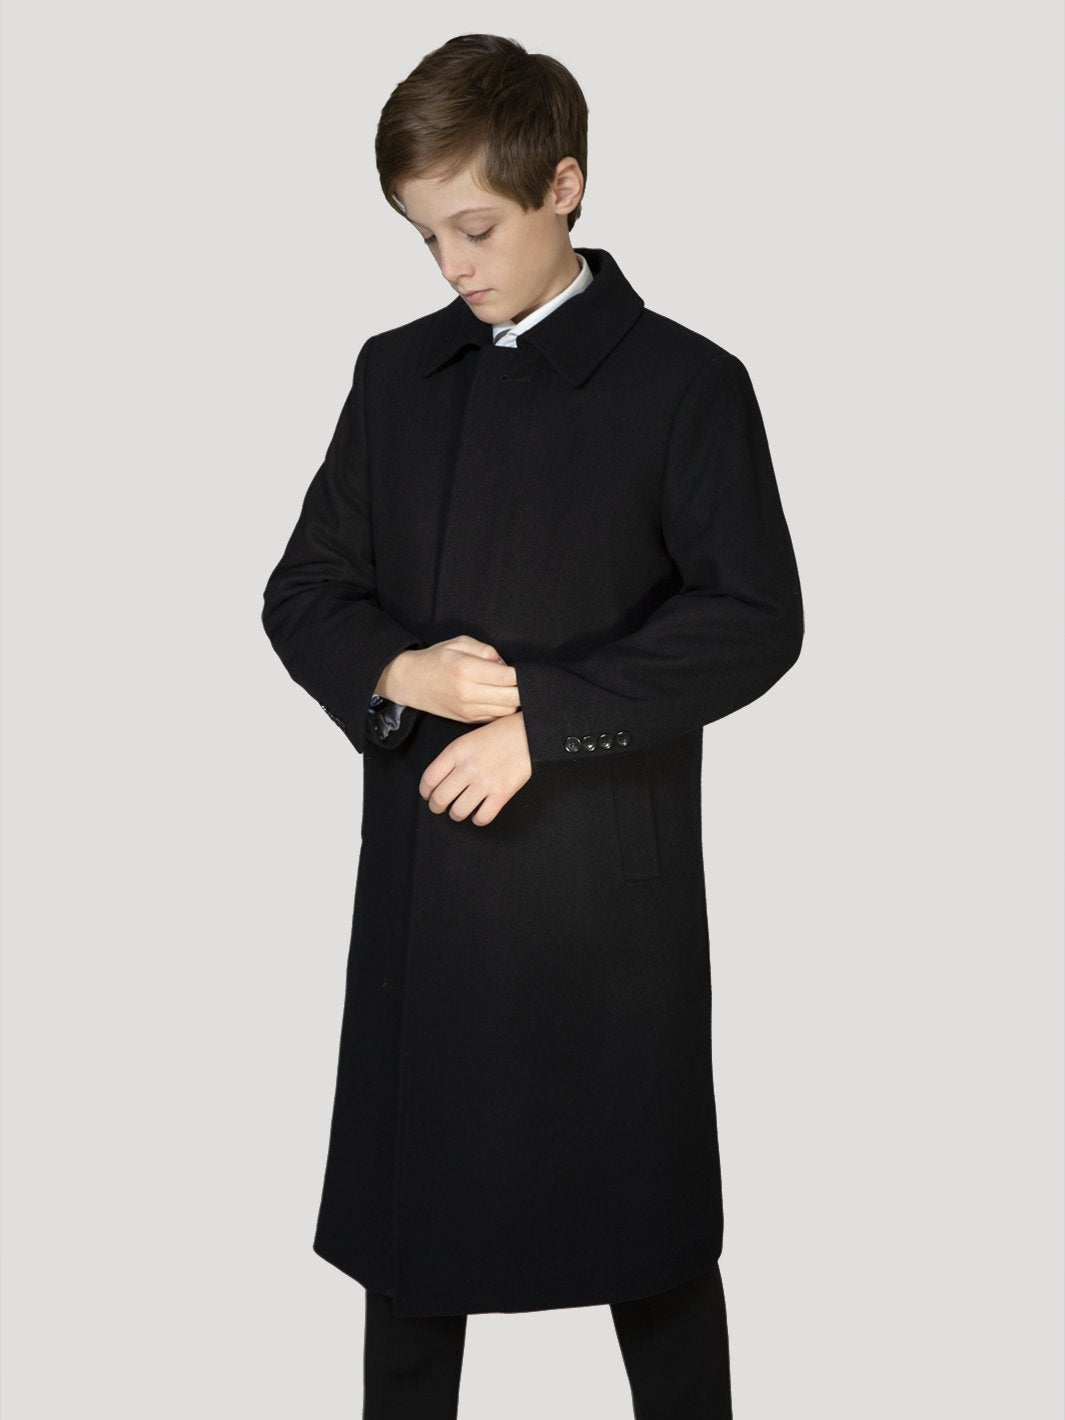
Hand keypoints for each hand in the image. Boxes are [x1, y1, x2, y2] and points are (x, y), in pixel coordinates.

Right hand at [378, 636, 519, 723]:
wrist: (410, 681)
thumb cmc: (436, 659)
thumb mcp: (459, 643)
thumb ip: (485, 650)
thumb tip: (505, 664)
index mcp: (466, 670)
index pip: (508, 677)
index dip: (522, 674)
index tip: (524, 670)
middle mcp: (468, 693)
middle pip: (512, 698)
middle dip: (523, 689)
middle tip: (524, 681)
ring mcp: (468, 710)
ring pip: (506, 710)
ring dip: (514, 700)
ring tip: (512, 688)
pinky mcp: (467, 719)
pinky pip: (495, 717)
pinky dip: (503, 708)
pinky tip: (501, 698)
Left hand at [419, 712, 531, 825]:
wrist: (529, 733)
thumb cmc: (499, 734)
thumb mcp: (468, 739)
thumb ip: (452, 758)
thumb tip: (439, 781)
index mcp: (456, 751)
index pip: (428, 779)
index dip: (425, 792)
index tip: (428, 795)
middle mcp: (467, 768)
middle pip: (440, 799)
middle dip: (436, 807)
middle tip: (439, 808)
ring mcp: (484, 782)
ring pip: (458, 812)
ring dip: (456, 815)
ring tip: (459, 811)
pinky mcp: (502, 793)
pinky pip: (482, 817)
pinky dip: (478, 819)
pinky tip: (479, 813)